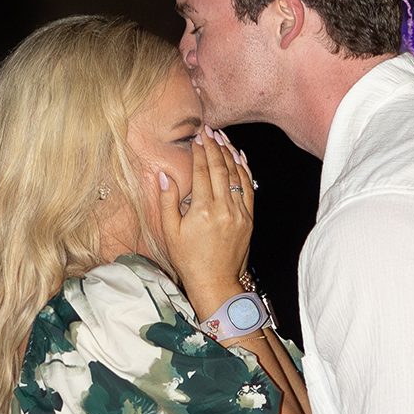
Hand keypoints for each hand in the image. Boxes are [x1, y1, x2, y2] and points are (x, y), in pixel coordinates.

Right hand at [163, 127, 254, 318]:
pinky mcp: (249, 218)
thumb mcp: (170, 232)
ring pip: (236, 174)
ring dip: (230, 153)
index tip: (197, 137)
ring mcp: (239, 213)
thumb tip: (164, 176)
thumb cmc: (189, 260)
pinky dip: (244, 170)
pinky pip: (249, 188)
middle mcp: (224, 208)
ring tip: (223, 137)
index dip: (199, 151)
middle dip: (214, 146)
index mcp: (202, 210)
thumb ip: (167, 201)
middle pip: (220, 168)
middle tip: (209, 130)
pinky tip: (240, 157)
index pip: (202, 171)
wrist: (215, 282)